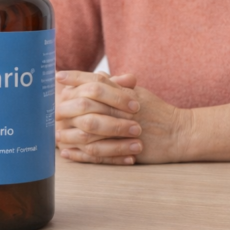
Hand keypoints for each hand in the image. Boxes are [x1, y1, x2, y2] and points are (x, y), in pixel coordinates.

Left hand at [56, 71, 192, 163]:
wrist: (181, 133)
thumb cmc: (159, 111)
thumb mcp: (139, 93)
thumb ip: (118, 86)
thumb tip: (100, 75)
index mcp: (125, 93)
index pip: (95, 81)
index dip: (75, 78)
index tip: (57, 76)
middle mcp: (123, 110)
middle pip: (88, 105)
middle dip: (66, 106)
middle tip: (48, 108)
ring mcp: (124, 130)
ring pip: (91, 130)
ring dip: (69, 132)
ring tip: (53, 134)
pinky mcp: (127, 149)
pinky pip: (99, 153)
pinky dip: (81, 153)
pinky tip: (67, 153)